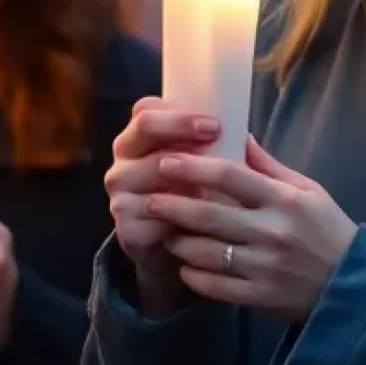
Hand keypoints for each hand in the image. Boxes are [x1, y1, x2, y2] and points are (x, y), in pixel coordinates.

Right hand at [105, 98, 222, 312]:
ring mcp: (119, 196)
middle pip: (144, 128)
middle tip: (216, 132)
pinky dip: (182, 215)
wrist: (176, 254)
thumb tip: (246, 136)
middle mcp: (122, 164)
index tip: (215, 122)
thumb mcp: (201, 172)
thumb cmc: (193, 202)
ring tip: (216, 174)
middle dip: (180, 126)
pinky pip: (155, 216)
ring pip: (151, 170)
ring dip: (184, 169)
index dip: (178, 112)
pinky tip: (207, 217)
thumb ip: (212, 150)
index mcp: (136, 142)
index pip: (146, 110)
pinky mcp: (126, 230)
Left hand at [145, 138, 357, 324]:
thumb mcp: (308, 191)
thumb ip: (269, 166)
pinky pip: (215, 286)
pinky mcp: (261, 297)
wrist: (354, 287)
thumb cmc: (328, 230)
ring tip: (165, 231)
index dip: (194, 166)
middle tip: (148, 197)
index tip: (166, 160)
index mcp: (285, 200)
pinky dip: (194, 275)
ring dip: (179, 241)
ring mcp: (265, 267)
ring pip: (206, 252)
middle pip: (209, 214)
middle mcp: (273, 232)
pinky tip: (184, 265)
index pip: (230, 175)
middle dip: (172, 205)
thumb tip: (237, 135)